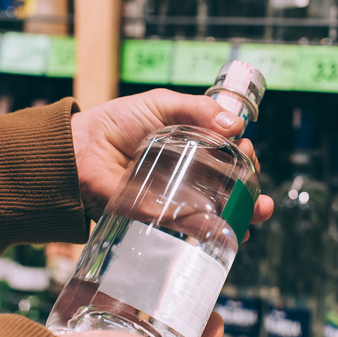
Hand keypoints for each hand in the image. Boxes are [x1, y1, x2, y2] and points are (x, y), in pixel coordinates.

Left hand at [71, 89, 273, 224]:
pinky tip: (232, 230)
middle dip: (252, 191)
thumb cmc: (116, 123)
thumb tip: (236, 124)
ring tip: (257, 211)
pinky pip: (191, 229)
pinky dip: (214, 232)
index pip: (228, 155)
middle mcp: (187, 177)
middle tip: (258, 188)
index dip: (244, 156)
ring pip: (218, 212)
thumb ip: (197, 110)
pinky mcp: (160, 221)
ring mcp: (175, 201)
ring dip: (245, 215)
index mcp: (190, 148)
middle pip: (230, 188)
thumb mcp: (161, 104)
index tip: (247, 150)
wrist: (79, 150)